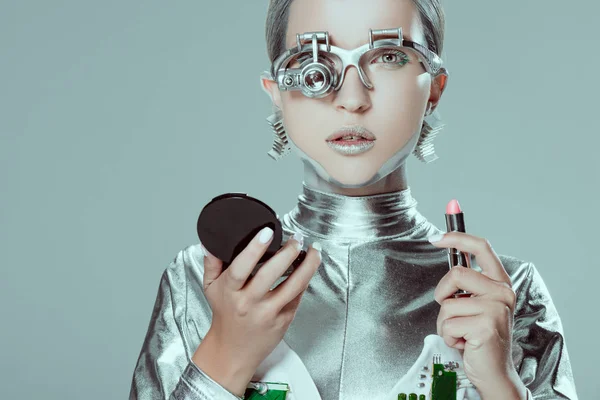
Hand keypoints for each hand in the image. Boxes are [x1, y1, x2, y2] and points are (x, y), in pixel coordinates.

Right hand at [192, 227, 321, 396]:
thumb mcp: (210, 288)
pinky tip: (309, 268)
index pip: (241, 267)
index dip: (255, 248)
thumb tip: (210, 243)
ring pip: (293, 285)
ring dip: (307, 266)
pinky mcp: (283, 321)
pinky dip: (306, 280)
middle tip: (296, 238)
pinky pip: (298, 297)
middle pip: (270, 274)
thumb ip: (211, 264)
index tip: (267, 232)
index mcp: (230, 291)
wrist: (232, 351)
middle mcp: (249, 302)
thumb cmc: (225, 316)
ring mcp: (268, 313)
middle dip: (287, 252)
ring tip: (314, 251)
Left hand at [430, 232, 526, 399]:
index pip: (481, 247)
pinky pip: (447, 324)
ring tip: (461, 333)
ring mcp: (495, 309)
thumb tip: (449, 250)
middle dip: (443, 293)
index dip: (457, 237)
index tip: (436, 236)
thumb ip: (467, 284)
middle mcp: (502, 293)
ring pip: (447, 303)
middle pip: (456, 273)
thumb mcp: (477, 305)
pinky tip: (463, 343)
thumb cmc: (480, 338)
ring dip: (445, 322)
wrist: (494, 372)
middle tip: (451, 312)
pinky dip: (448, 336)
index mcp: (500, 283)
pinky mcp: (485, 326)